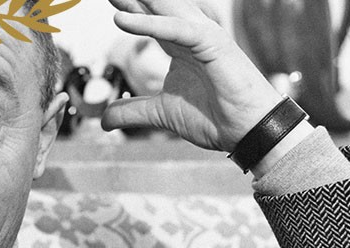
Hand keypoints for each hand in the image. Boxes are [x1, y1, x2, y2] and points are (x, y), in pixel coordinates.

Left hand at [101, 0, 282, 151]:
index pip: (151, 20)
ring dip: (140, 1)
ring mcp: (204, 36)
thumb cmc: (214, 118)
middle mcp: (192, 35)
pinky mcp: (213, 44)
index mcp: (181, 46)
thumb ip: (131, 112)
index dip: (130, 8)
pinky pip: (177, 29)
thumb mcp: (160, 114)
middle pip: (157, 8)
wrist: (246, 132)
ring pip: (167, 9)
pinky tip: (121, 19)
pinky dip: (149, 24)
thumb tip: (103, 121)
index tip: (111, 1)